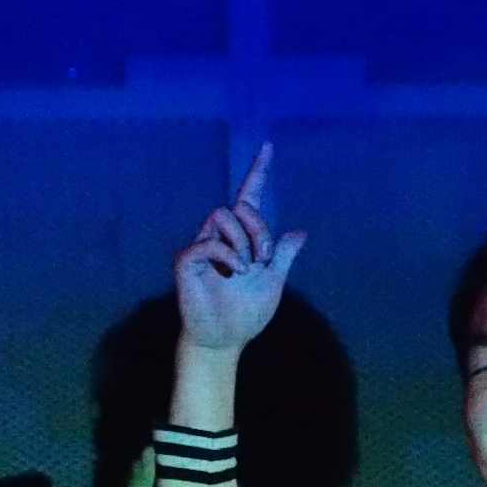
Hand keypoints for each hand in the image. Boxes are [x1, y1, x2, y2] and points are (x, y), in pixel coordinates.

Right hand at [172, 142, 305, 353]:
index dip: (258, 172)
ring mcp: (201, 247)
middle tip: (264, 259)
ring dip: (243, 241)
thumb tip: (300, 232)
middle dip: (259, 229)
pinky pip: (206, 243)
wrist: (226, 338)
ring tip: (246, 268)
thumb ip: (283, 256)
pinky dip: (226, 255)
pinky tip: (235, 272)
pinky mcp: (187, 262)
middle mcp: (219, 236)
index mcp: (242, 238)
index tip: (268, 147)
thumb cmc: (247, 312)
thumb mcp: (274, 281)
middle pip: (238, 207)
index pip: (248, 196)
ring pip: (221, 216)